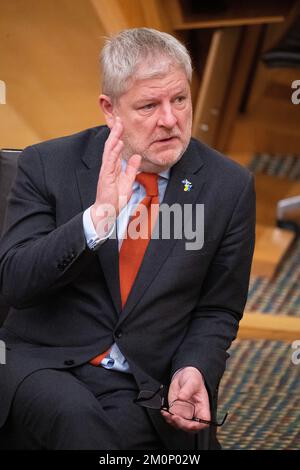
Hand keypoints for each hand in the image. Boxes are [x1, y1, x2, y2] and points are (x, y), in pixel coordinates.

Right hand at [91, 117, 140, 235]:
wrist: (107, 211)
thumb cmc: (115, 199)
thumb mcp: (128, 181)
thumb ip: (131, 169)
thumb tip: (136, 157)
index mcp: (113, 167)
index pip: (116, 148)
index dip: (119, 136)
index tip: (123, 125)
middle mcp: (108, 166)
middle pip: (111, 146)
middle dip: (115, 132)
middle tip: (119, 119)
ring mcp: (106, 170)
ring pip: (109, 150)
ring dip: (114, 137)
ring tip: (118, 126)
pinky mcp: (105, 176)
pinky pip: (110, 161)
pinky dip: (114, 151)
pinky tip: (118, 142)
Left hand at [161, 367, 210, 432]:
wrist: (183, 376)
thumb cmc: (192, 378)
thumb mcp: (192, 381)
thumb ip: (187, 390)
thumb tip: (181, 397)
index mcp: (202, 407)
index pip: (203, 422)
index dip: (197, 426)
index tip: (189, 424)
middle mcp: (194, 413)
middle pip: (190, 426)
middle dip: (182, 424)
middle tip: (174, 417)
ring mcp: (185, 413)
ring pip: (180, 424)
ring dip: (172, 421)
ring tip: (167, 413)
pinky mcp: (176, 411)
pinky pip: (172, 419)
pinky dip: (167, 417)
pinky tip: (164, 411)